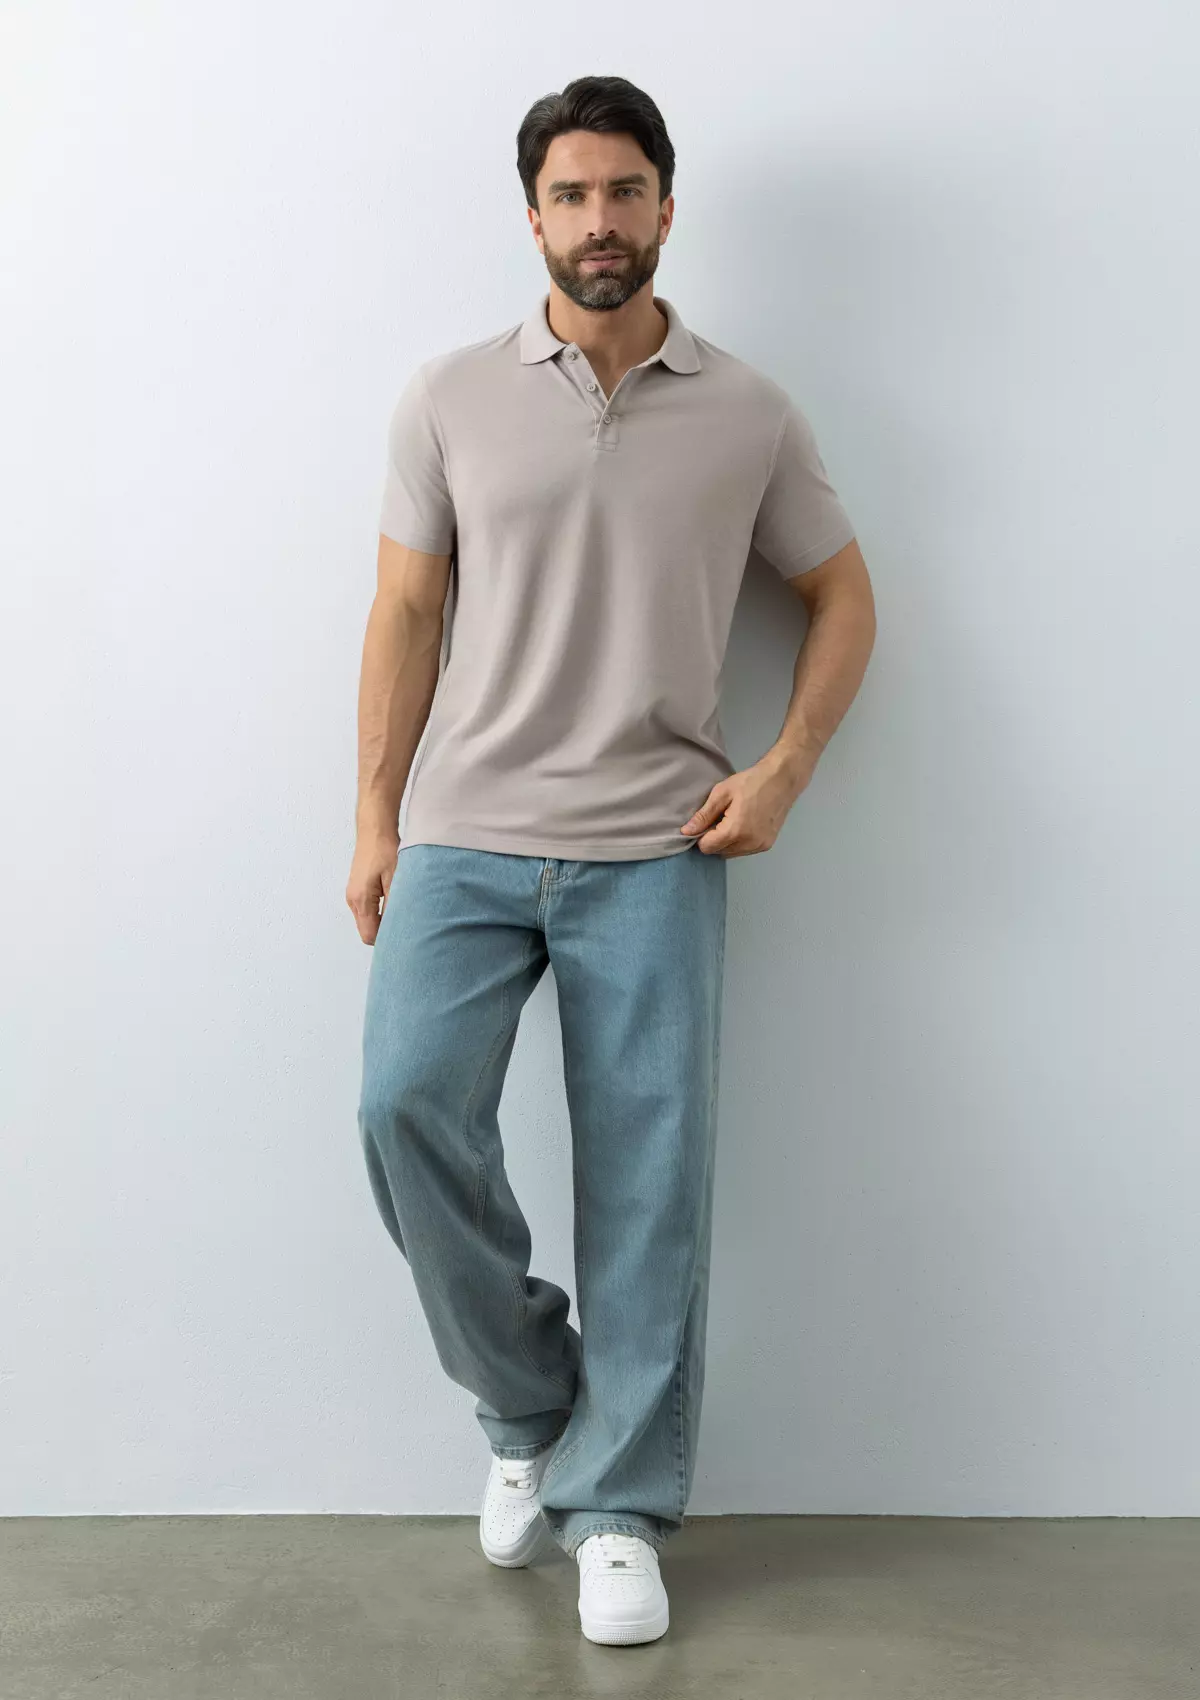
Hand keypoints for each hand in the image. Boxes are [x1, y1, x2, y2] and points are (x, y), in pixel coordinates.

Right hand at [346, 830, 399, 943]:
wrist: (374, 829)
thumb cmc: (384, 849)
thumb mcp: (396, 880)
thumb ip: (396, 906)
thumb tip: (399, 927)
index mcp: (361, 900)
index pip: (370, 936)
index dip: (386, 940)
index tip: (403, 937)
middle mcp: (353, 900)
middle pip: (367, 931)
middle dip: (385, 932)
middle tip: (406, 926)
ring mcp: (353, 895)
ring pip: (367, 921)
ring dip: (383, 920)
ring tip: (401, 911)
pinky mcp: (358, 889)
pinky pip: (367, 910)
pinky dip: (379, 911)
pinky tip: (393, 902)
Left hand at [679, 751, 814, 857]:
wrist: (782, 780)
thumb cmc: (751, 782)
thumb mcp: (722, 794)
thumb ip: (703, 815)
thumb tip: (686, 831)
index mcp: (735, 831)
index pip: (707, 848)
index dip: (701, 836)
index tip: (706, 821)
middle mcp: (749, 844)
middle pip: (719, 852)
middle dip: (714, 839)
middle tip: (719, 818)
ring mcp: (760, 846)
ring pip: (732, 853)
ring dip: (726, 842)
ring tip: (732, 820)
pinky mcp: (767, 845)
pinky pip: (745, 851)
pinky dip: (739, 842)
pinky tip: (743, 825)